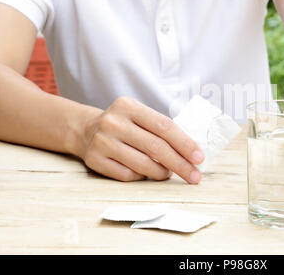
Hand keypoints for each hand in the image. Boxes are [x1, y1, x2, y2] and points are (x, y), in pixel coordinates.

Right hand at [76, 97, 203, 182]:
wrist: (84, 129)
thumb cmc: (123, 124)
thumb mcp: (139, 115)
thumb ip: (161, 128)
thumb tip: (192, 151)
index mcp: (129, 106)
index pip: (164, 126)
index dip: (185, 143)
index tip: (199, 157)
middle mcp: (114, 122)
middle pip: (156, 147)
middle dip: (180, 164)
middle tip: (194, 176)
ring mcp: (102, 142)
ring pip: (143, 164)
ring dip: (162, 173)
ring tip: (170, 173)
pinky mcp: (95, 160)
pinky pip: (128, 175)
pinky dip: (143, 177)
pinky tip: (147, 173)